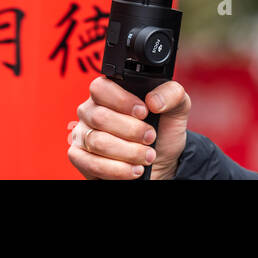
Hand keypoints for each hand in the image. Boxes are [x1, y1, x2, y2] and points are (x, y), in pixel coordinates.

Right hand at [67, 76, 190, 179]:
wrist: (162, 161)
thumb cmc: (163, 130)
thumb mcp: (176, 108)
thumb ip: (171, 94)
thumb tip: (153, 100)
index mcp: (108, 92)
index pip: (101, 88)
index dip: (122, 101)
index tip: (144, 112)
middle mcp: (91, 110)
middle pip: (100, 117)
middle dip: (131, 130)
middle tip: (151, 137)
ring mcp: (83, 134)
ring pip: (98, 142)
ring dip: (128, 152)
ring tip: (147, 156)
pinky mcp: (80, 157)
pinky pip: (90, 163)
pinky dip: (116, 169)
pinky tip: (133, 170)